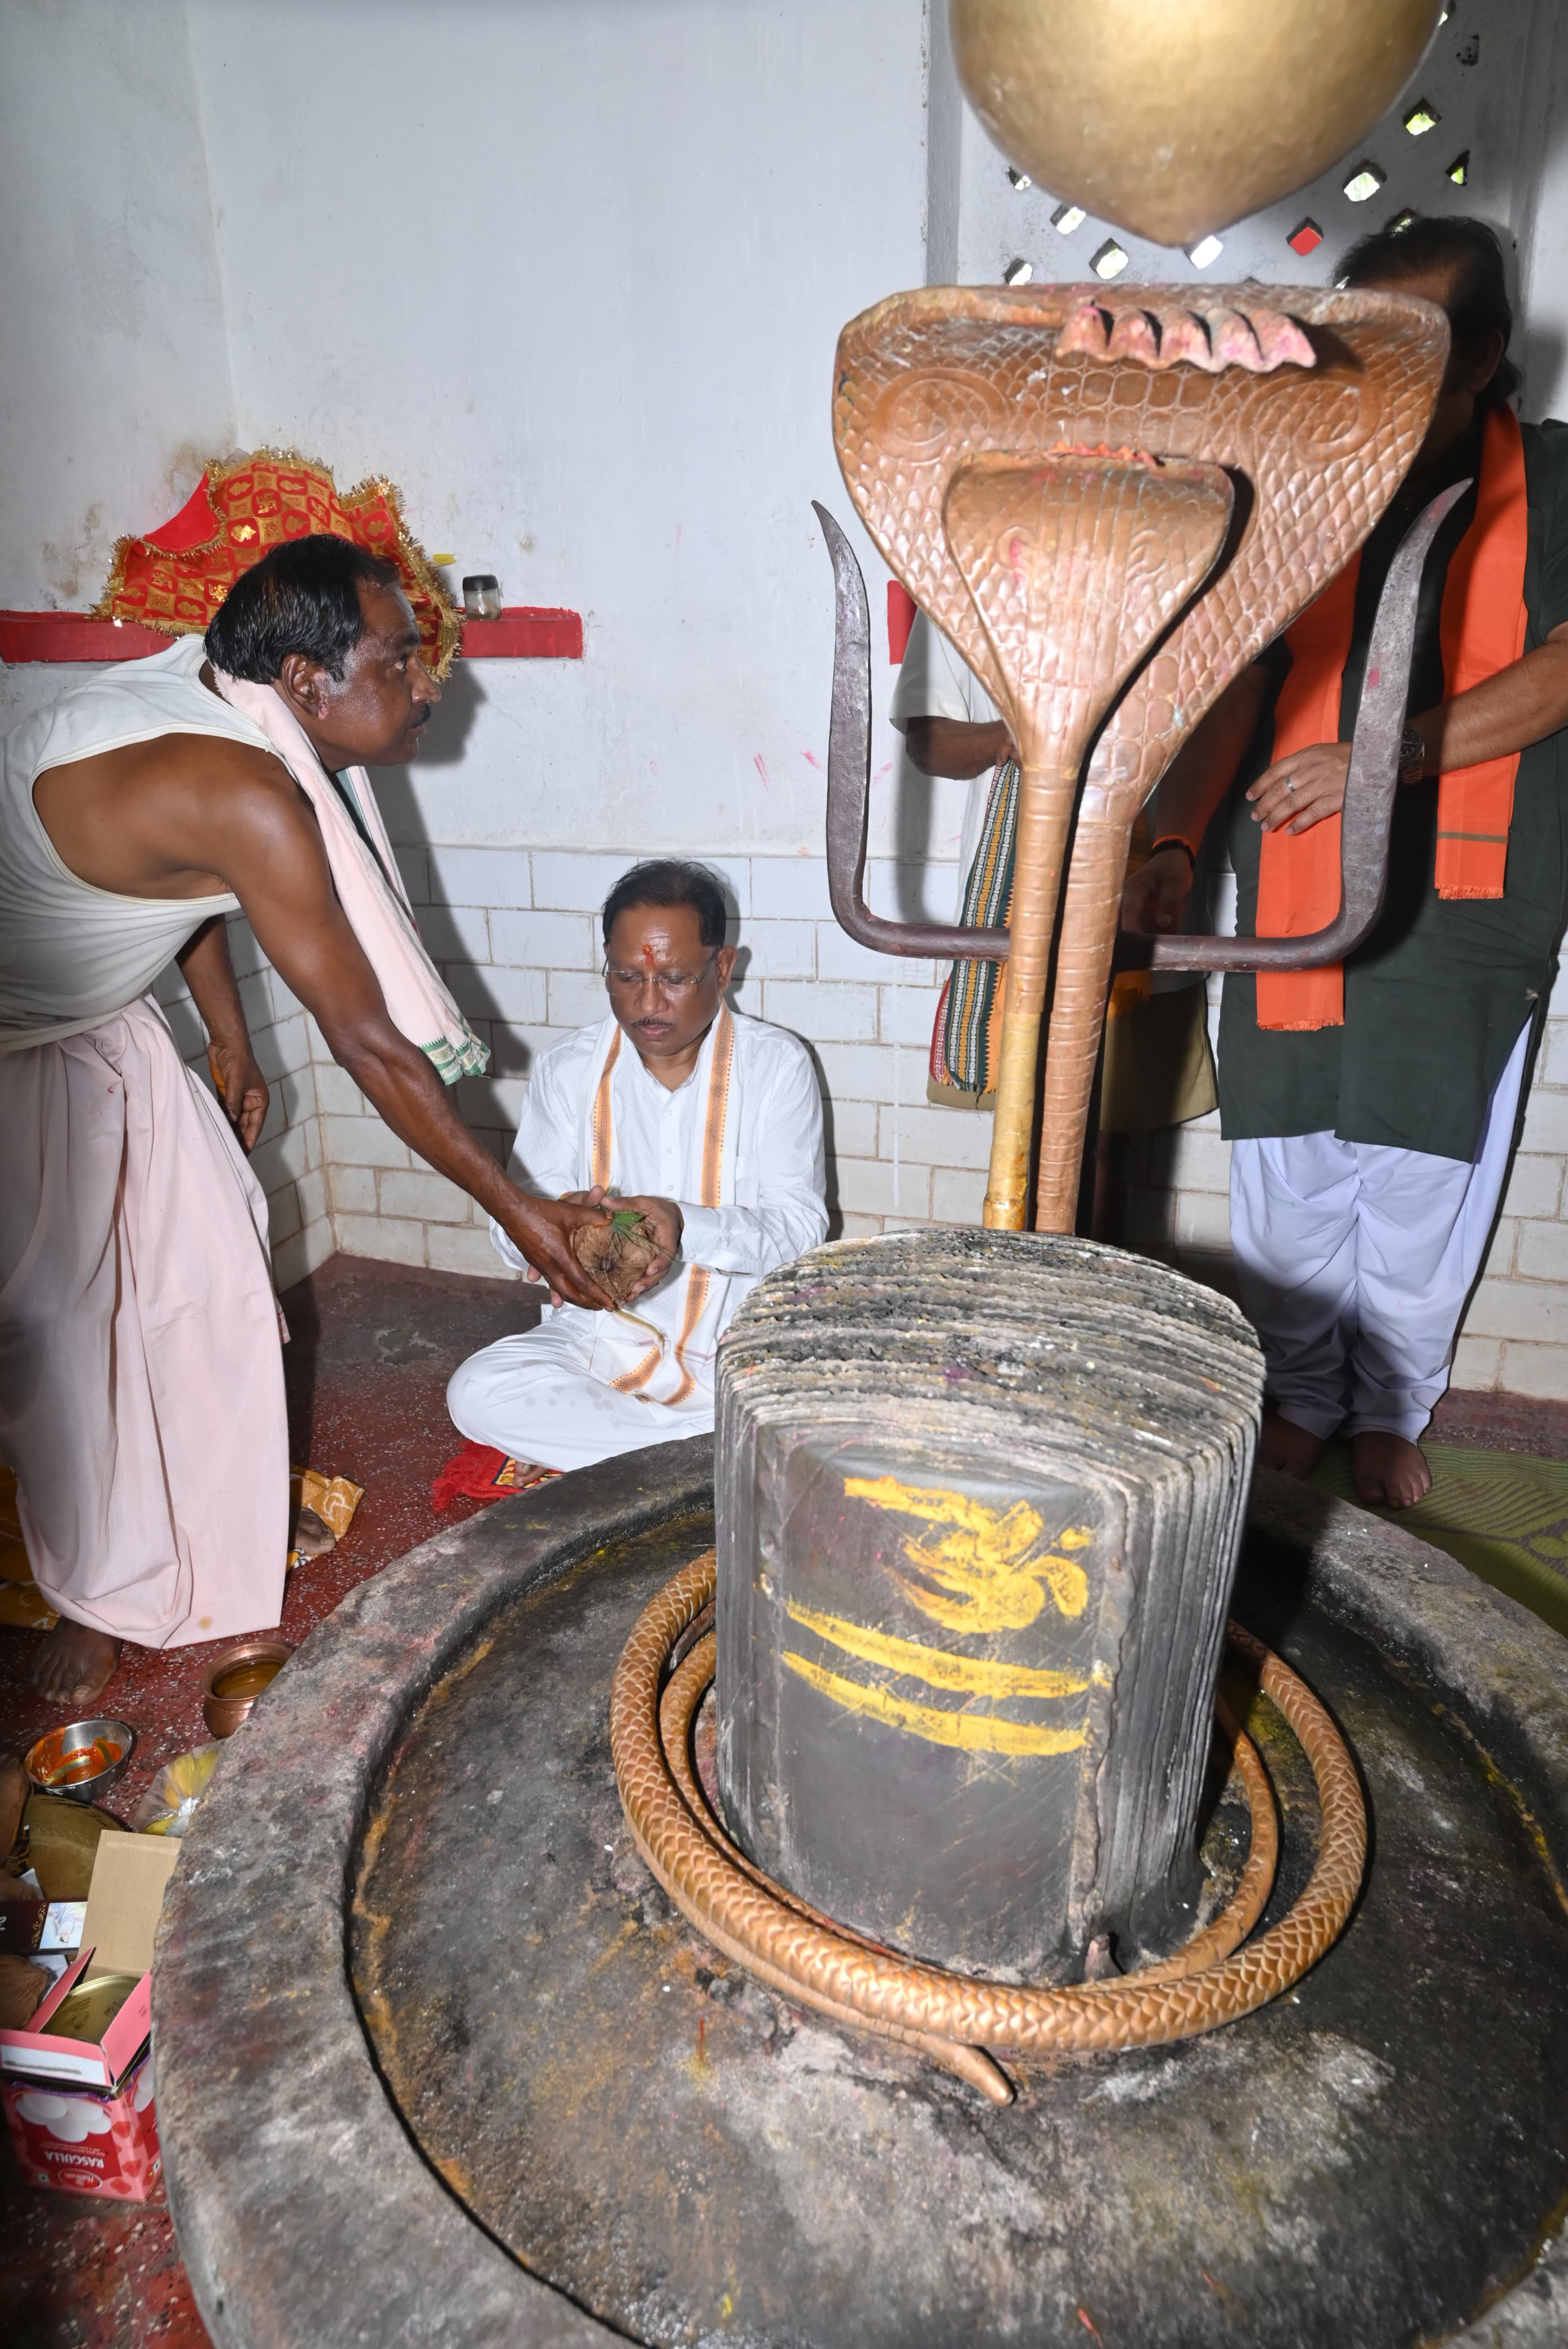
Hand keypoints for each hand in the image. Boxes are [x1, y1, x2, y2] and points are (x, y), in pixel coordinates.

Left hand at [207, 1038, 268, 1150]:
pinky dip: (221, 1119)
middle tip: (231, 1154)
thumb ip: (233, 1103)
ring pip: (234, 1119)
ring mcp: (238, 1097)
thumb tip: (230, 1122)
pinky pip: (225, 1110)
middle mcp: (251, 1101)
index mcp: (260, 1099)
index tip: (244, 1153)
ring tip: (222, 1144)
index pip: (255, 1125)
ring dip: (229, 1129)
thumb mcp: (236, 1084)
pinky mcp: (226, 1092)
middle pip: (245, 1124)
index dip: (249, 1139)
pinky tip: (216, 1128)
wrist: (227, 1042)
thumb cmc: (238, 1060)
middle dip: (239, 1137)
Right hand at [500, 1194, 614, 1309]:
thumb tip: (611, 1219)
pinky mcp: (535, 1263)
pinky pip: (549, 1281)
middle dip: (586, 1304)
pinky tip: (561, 1290)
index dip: (598, 1296)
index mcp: (561, 1258)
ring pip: (558, 1289)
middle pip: (569, 1294)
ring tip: (585, 1303)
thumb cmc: (540, 1212)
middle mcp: (550, 1267)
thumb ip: (593, 1215)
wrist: (512, 1211)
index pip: (582, 1284)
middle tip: (600, 1308)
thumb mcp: (570, 1213)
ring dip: (572, 1298)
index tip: (609, 1304)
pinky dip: (559, 1289)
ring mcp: (540, 1266)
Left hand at [616, 1195, 683, 1297]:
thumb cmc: (658, 1209)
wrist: (670, 1215)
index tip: (650, 1270)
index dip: (660, 1263)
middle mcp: (664, 1251)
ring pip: (654, 1278)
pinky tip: (625, 1296)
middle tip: (636, 1290)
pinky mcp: (651, 1264)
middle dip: (648, 1282)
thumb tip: (604, 1200)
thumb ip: (625, 1203)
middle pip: (660, 1271)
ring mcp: (658, 1260)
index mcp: (667, 1236)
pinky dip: (638, 1286)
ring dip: (642, 1288)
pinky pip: (647, 1277)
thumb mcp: (643, 1202)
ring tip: (628, 1297)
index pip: (667, 1252)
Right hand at [1121, 847, 1193, 934]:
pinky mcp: (1145, 914)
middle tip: (1177, 918)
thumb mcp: (1175, 881)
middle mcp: (1130, 902)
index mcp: (1133, 890)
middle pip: (1137, 926)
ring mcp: (1138, 909)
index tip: (1142, 945)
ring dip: (1165, 926)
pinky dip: (1167, 925)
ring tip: (1179, 910)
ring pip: (1147, 929)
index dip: (1133, 931)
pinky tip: (1177, 913)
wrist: (1173, 859)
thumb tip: (1163, 924)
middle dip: (1158, 928)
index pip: (1129, 914)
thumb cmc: (1172, 866)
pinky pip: (1153, 927)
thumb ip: (1169, 901)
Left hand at [1246, 741, 1350, 835]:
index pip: (1276, 771)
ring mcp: (1323, 785)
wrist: (1376, 757)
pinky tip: (1291, 831)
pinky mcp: (1335, 799)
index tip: (1250, 796)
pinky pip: (1312, 814)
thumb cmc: (1349, 755)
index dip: (1260, 784)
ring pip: (1291, 803)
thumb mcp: (1323, 752)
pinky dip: (1300, 823)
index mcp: (1306, 756)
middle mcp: (1311, 770)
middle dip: (1264, 805)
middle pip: (1280, 789)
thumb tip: (1283, 779)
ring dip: (1276, 817)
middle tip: (1255, 816)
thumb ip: (1304, 763)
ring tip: (1266, 827)